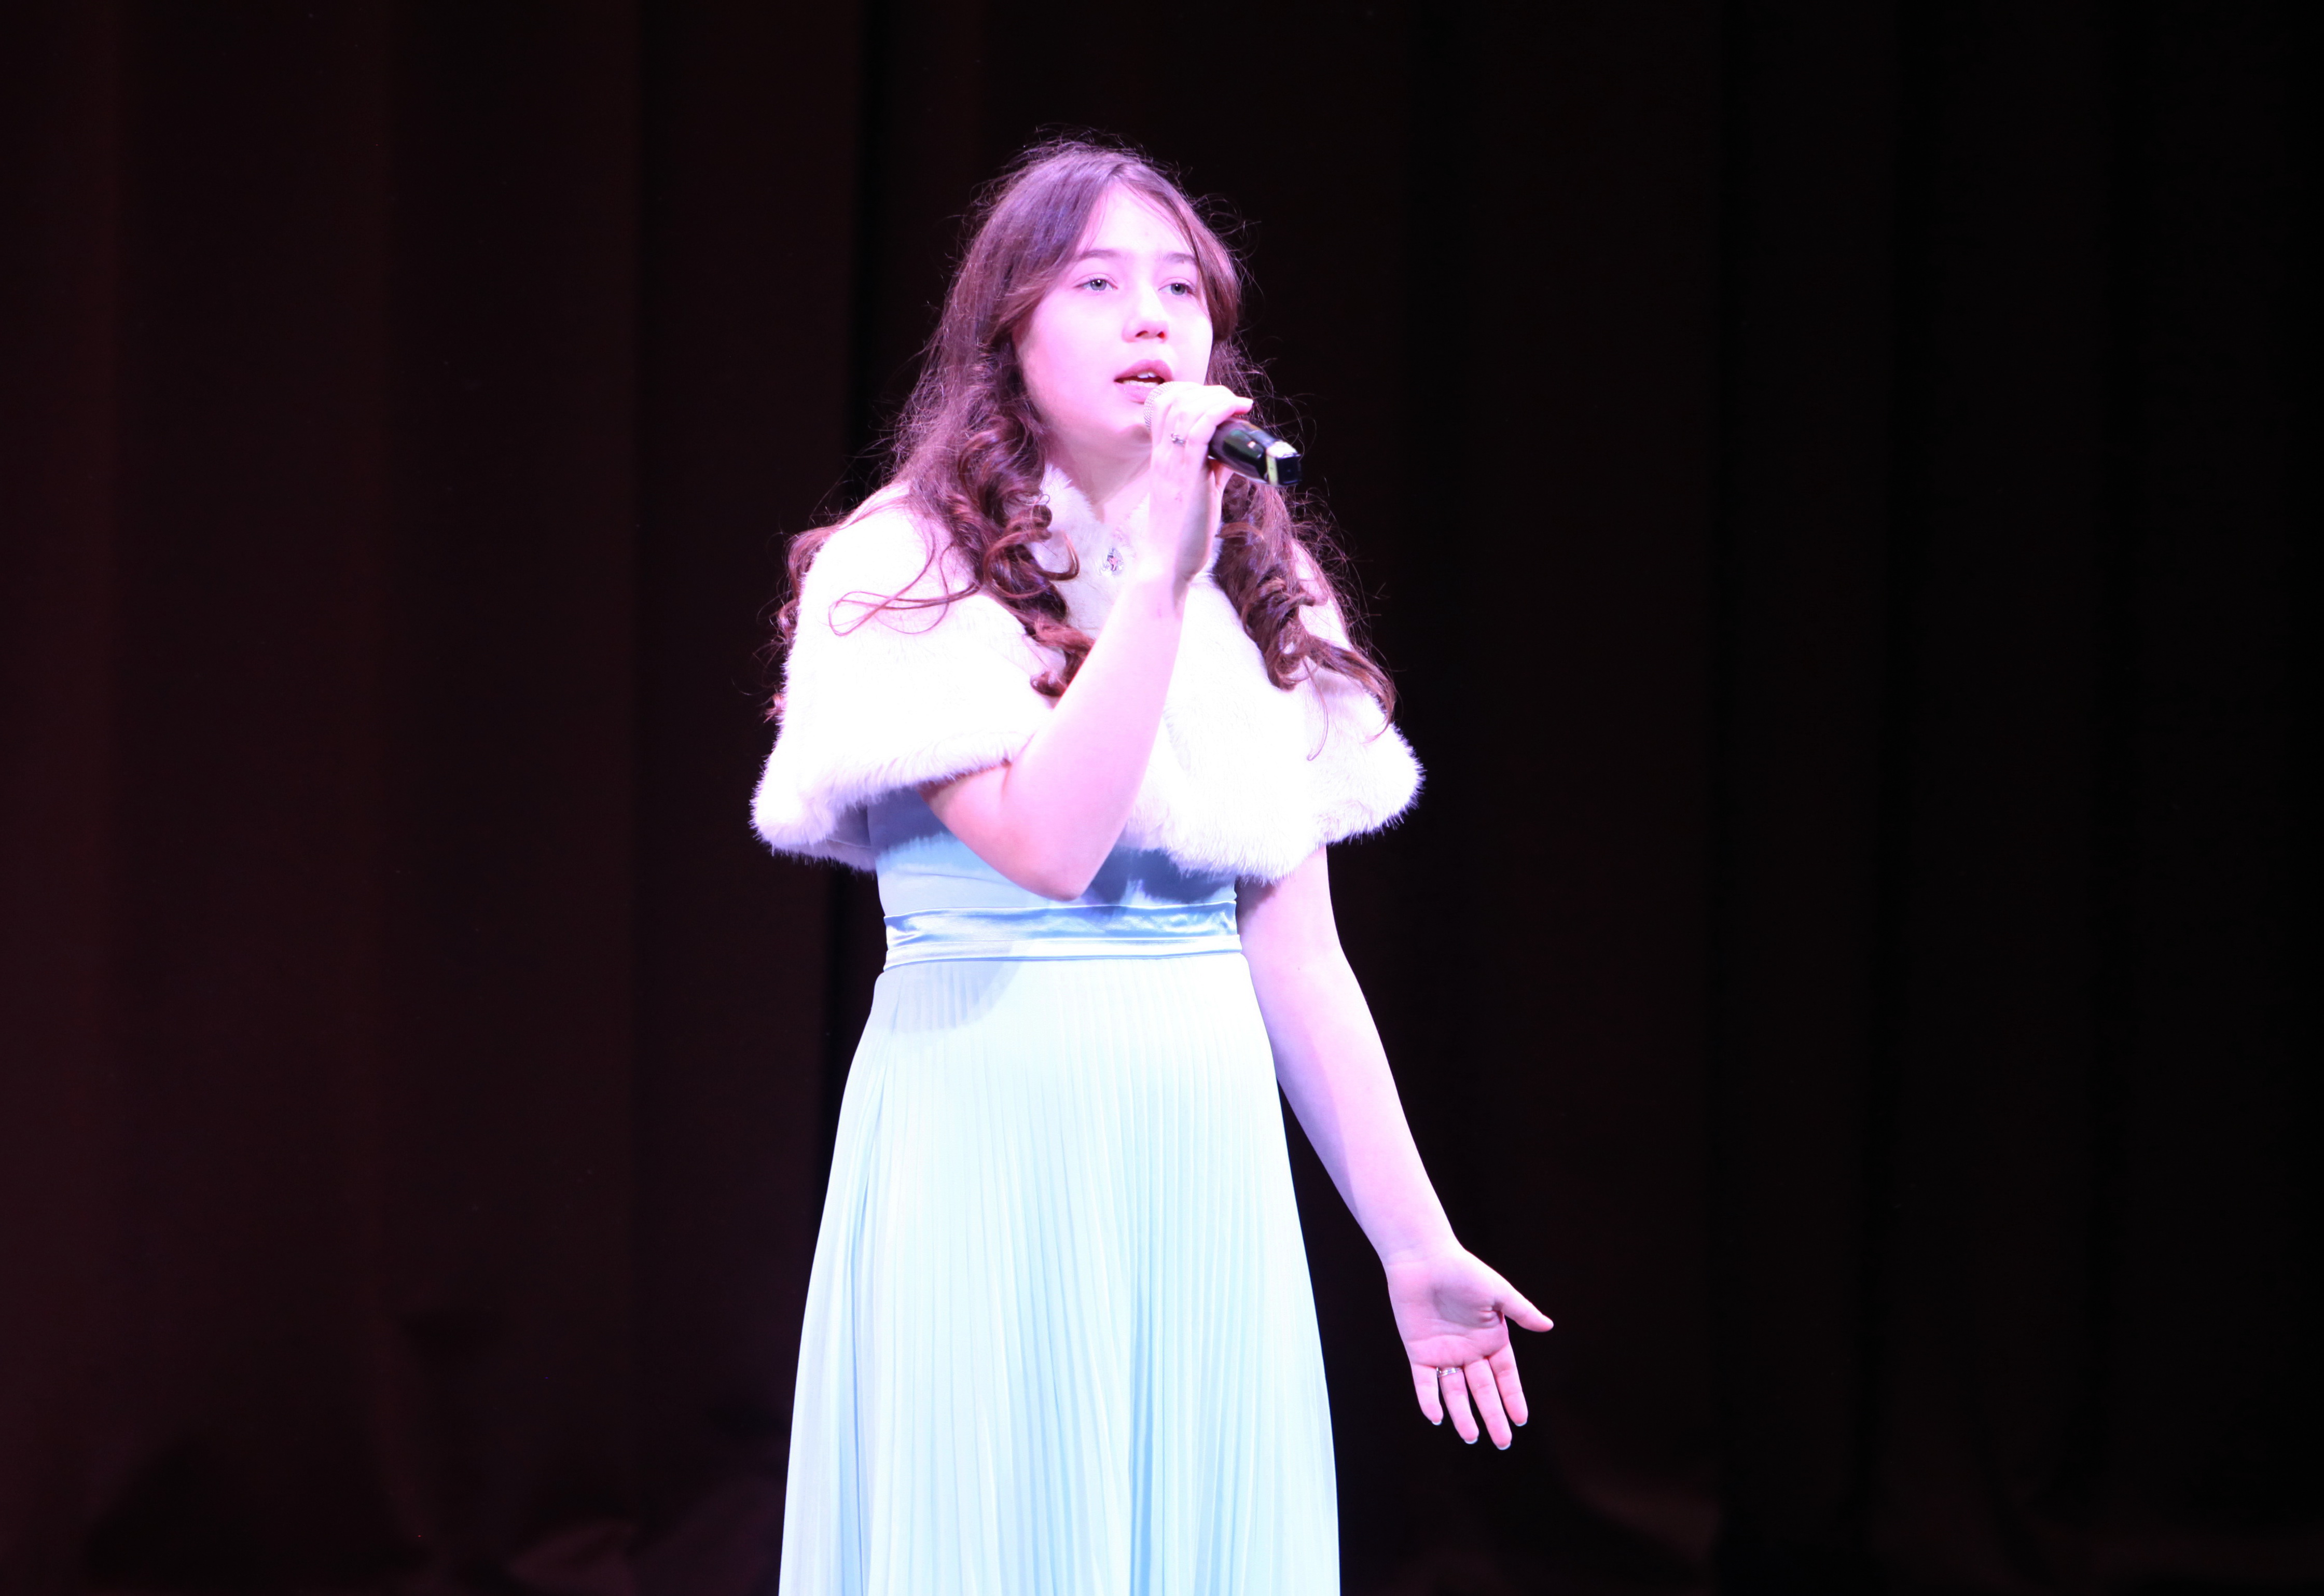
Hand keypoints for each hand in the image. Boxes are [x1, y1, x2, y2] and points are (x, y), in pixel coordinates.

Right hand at [1140, 380, 1249, 587]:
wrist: (1168, 564)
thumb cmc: (1182, 533)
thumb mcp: (1199, 492)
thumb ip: (1212, 469)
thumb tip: (1231, 453)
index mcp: (1161, 457)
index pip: (1163, 406)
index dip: (1189, 392)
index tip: (1215, 399)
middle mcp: (1162, 455)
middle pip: (1176, 400)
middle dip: (1208, 391)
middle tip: (1233, 403)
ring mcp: (1172, 464)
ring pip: (1187, 409)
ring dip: (1217, 398)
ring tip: (1238, 405)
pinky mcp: (1187, 475)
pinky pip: (1199, 430)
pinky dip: (1219, 411)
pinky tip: (1236, 409)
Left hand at [1385, 1247, 1552, 1448]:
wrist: (1423, 1259)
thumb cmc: (1463, 1271)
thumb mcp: (1497, 1292)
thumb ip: (1521, 1312)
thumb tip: (1549, 1326)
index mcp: (1491, 1338)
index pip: (1505, 1375)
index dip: (1512, 1397)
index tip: (1521, 1420)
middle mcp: (1469, 1350)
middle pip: (1483, 1389)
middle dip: (1493, 1415)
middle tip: (1503, 1442)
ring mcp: (1444, 1353)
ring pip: (1455, 1391)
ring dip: (1462, 1414)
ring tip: (1472, 1437)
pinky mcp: (1419, 1351)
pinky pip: (1425, 1381)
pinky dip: (1429, 1399)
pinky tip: (1436, 1417)